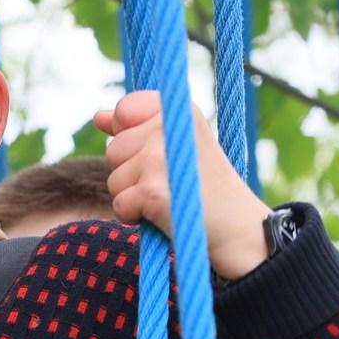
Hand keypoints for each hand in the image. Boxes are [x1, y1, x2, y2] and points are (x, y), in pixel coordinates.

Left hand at [93, 91, 273, 276]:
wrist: (239, 229)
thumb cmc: (208, 189)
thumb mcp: (179, 147)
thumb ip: (138, 127)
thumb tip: (99, 117)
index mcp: (180, 112)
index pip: (126, 108)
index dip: (131, 135)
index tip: (159, 153)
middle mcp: (168, 128)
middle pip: (114, 149)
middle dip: (132, 172)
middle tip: (170, 183)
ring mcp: (157, 158)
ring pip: (115, 179)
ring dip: (134, 196)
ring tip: (169, 198)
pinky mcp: (151, 191)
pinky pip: (119, 204)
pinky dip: (134, 217)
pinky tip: (162, 216)